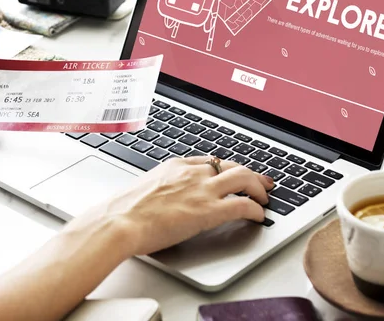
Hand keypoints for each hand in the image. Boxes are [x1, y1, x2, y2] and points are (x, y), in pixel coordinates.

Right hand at [68, 156, 274, 256]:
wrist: (119, 220)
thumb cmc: (124, 210)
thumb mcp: (145, 188)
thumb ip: (162, 189)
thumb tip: (164, 199)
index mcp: (176, 165)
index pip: (211, 161)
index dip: (228, 169)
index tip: (235, 173)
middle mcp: (192, 173)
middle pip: (232, 166)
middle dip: (252, 174)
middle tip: (263, 182)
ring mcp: (202, 190)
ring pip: (244, 179)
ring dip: (258, 188)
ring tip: (264, 199)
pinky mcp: (208, 210)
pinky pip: (242, 205)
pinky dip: (255, 210)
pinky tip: (258, 216)